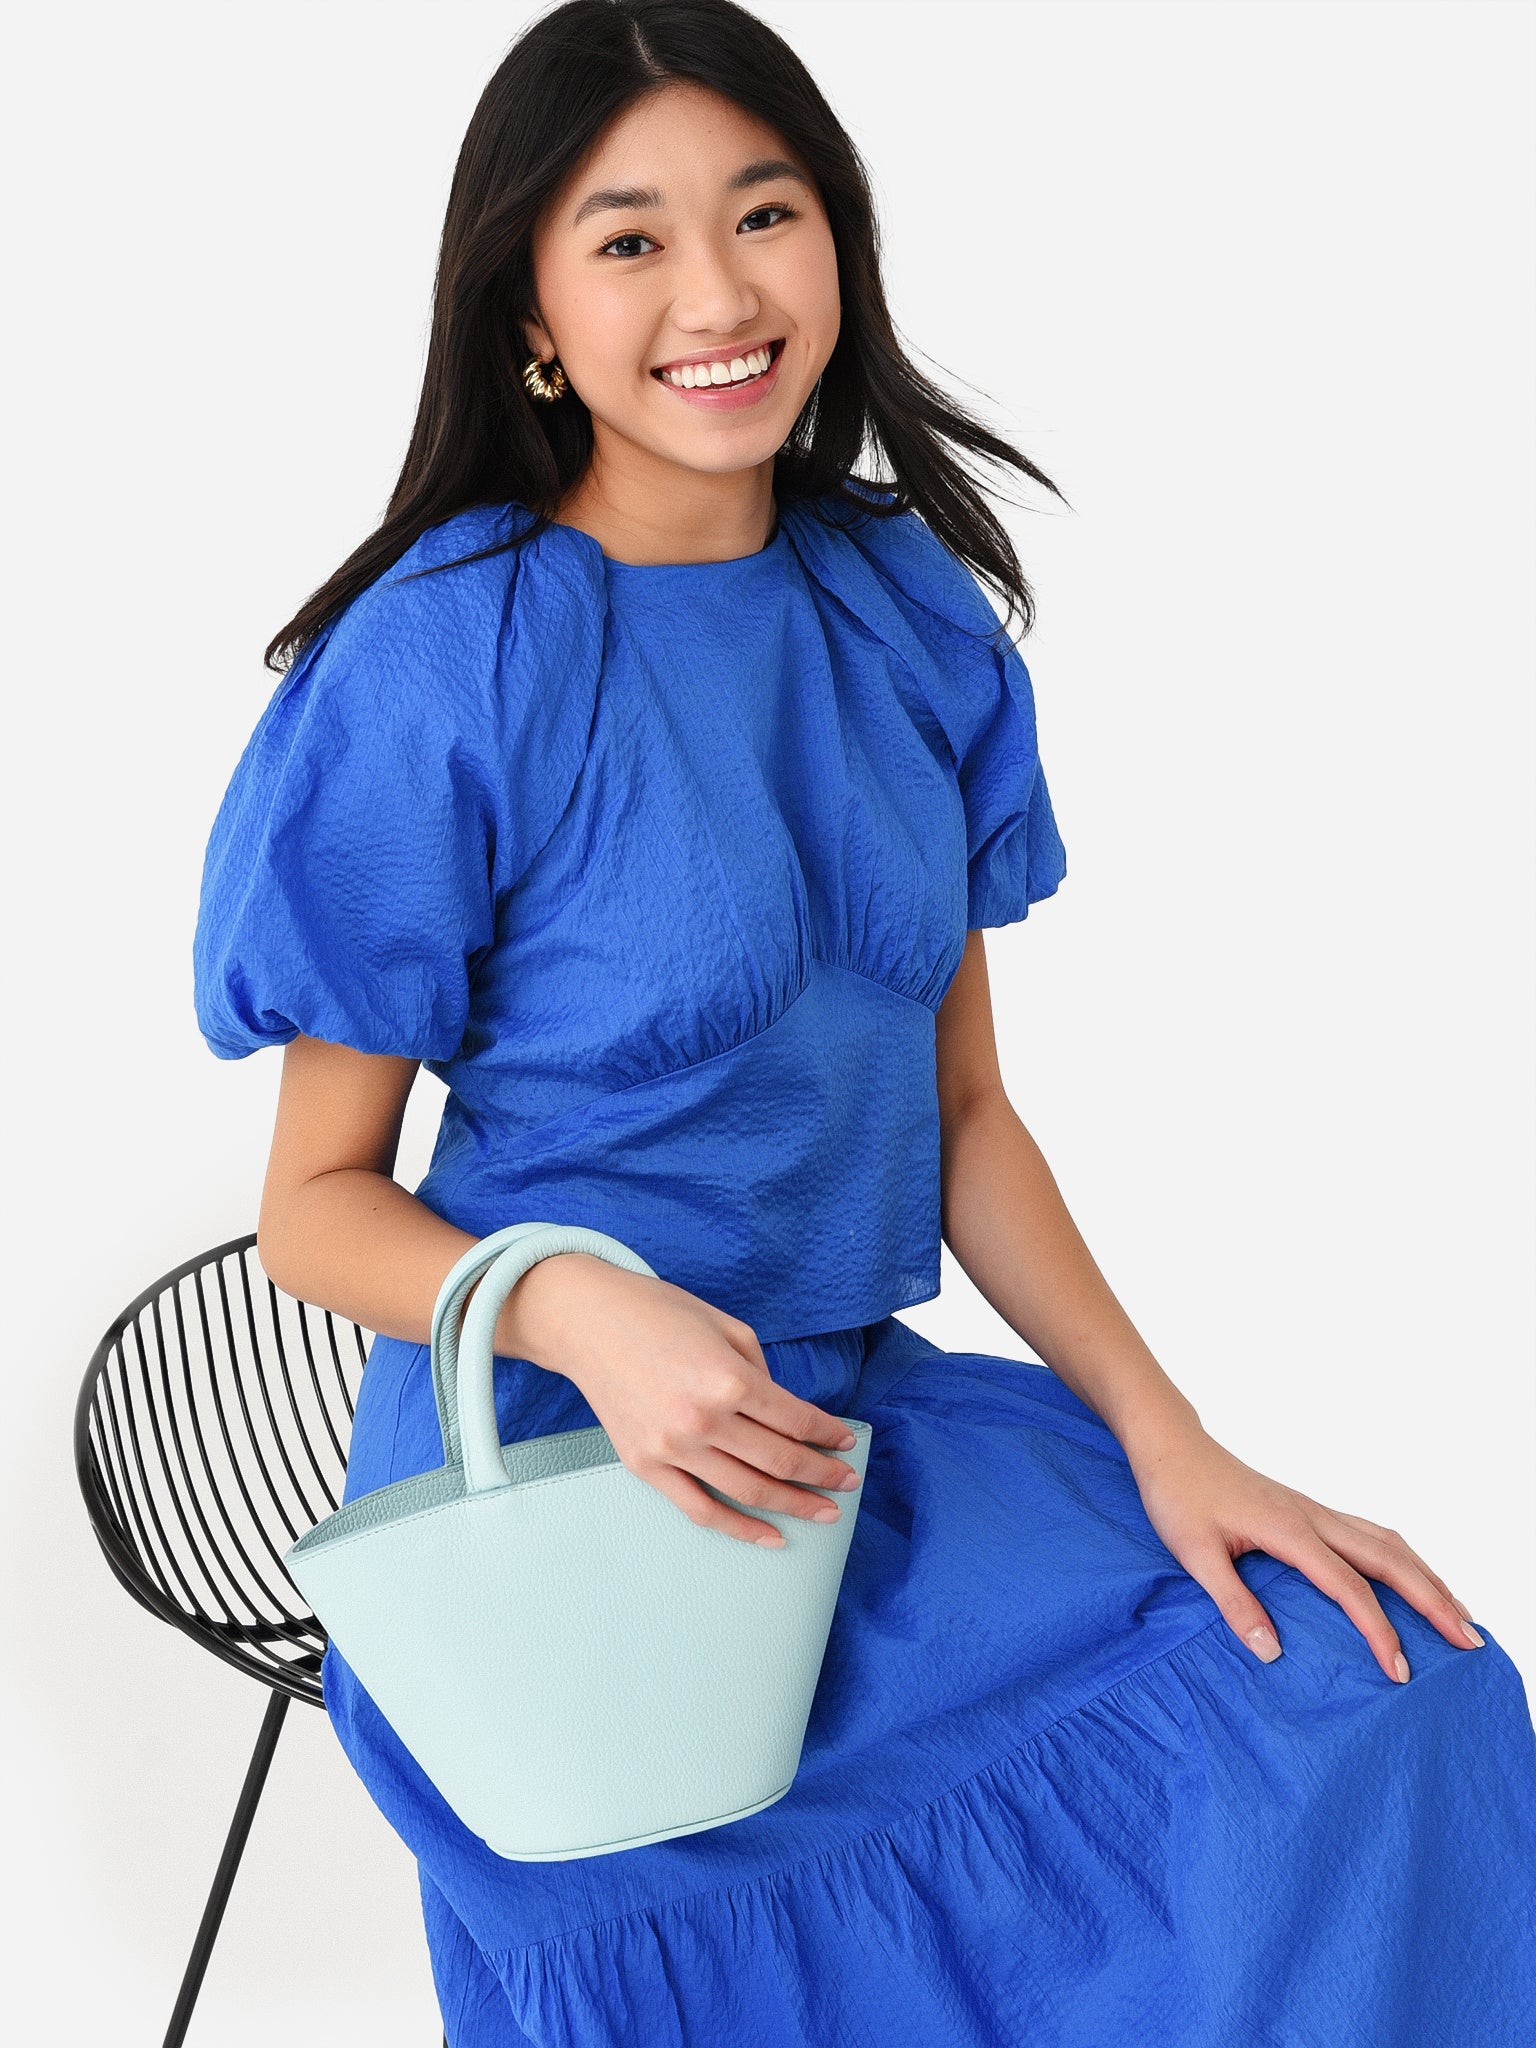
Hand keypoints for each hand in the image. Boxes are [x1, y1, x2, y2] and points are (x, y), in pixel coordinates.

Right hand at [493, 1252, 861, 1546]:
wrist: (588, 1322)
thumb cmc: (658, 1313)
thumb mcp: (726, 1325)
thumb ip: (760, 1370)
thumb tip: (786, 1412)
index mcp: (729, 1378)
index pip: (797, 1420)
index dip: (829, 1435)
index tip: (846, 1444)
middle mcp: (705, 1419)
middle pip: (781, 1462)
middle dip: (822, 1476)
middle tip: (846, 1484)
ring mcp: (674, 1448)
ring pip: (749, 1492)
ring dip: (794, 1505)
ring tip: (824, 1513)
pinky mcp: (647, 1466)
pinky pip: (701, 1509)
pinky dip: (740, 1528)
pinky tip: (771, 1536)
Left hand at [1123, 1417, 1485, 1681]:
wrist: (1172, 1447)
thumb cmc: (1178, 1496)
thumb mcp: (1193, 1553)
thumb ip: (1232, 1601)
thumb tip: (1271, 1652)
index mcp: (1289, 1529)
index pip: (1349, 1586)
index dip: (1378, 1629)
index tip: (1398, 1670)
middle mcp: (1313, 1516)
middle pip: (1390, 1558)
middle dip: (1434, 1599)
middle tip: (1470, 1641)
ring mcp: (1315, 1510)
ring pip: (1389, 1541)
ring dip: (1427, 1576)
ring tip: (1460, 1613)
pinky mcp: (1310, 1510)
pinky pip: (1371, 1533)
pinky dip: (1403, 1558)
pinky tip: (1413, 1577)